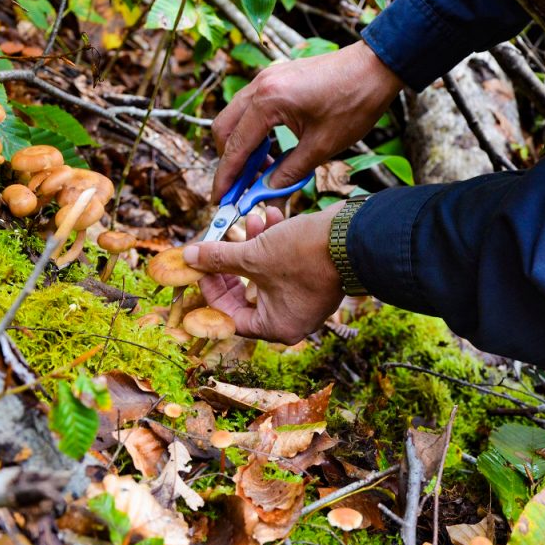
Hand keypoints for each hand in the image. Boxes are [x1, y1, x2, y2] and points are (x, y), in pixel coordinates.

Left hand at [183, 204, 344, 344]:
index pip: (231, 317)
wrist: (354, 236)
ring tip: (251, 220)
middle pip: (247, 295)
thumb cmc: (305, 255)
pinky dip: (276, 244)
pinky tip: (273, 217)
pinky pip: (285, 265)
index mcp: (277, 326)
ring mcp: (305, 299)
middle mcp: (292, 318)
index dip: (212, 291)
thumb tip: (189, 256)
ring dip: (254, 245)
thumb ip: (218, 258)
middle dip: (232, 264)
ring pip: (266, 275)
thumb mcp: (254, 255)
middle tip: (218, 247)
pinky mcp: (315, 279)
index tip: (202, 267)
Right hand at [211, 41, 403, 199]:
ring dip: (241, 146)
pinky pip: (251, 108)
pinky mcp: (276, 78)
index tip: (221, 199)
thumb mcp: (322, 146)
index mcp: (268, 101)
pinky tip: (271, 151)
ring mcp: (266, 78)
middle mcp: (260, 85)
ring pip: (236, 117)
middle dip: (228, 161)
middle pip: (224, 129)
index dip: (226, 177)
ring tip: (260, 174)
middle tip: (239, 189)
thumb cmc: (355, 102)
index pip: (235, 146)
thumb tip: (267, 194)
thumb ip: (289, 173)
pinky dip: (253, 131)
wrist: (376, 66)